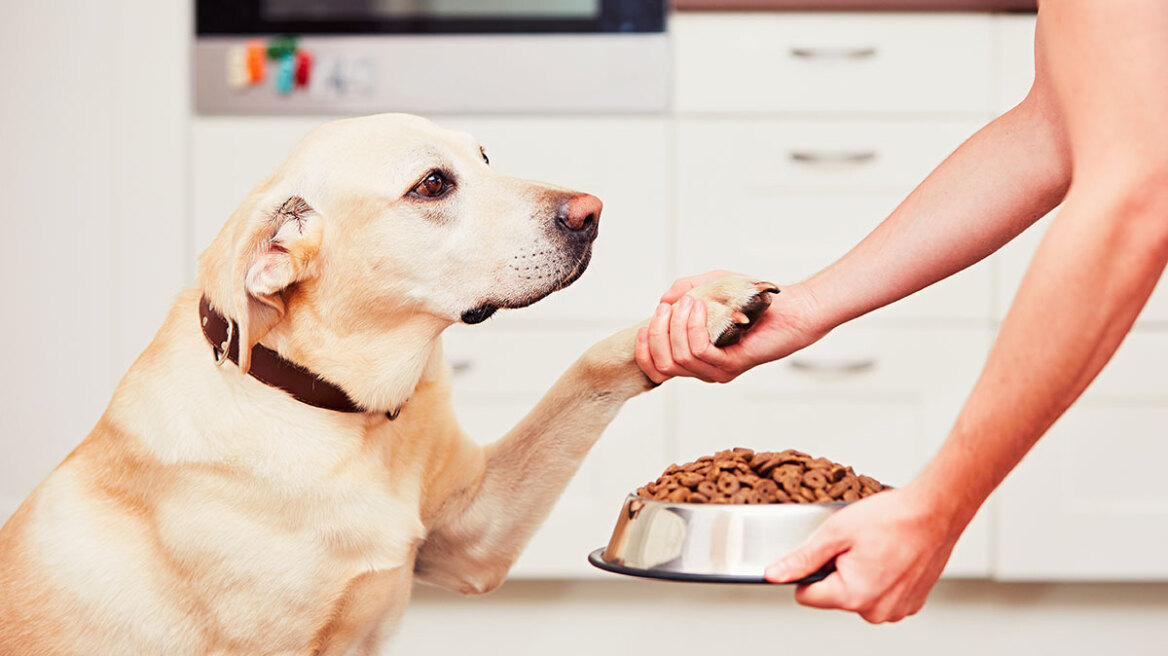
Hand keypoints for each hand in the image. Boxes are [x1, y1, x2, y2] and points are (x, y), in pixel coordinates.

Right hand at [635, 271, 826, 383]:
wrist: (789, 308)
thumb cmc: (752, 300)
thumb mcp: (710, 287)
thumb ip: (684, 290)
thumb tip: (663, 301)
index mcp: (695, 358)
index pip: (656, 369)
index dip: (643, 350)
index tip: (643, 326)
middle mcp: (704, 369)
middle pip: (662, 364)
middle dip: (657, 333)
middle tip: (667, 308)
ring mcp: (717, 370)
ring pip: (679, 358)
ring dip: (676, 325)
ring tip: (689, 302)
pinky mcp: (731, 364)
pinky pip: (699, 350)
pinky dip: (692, 326)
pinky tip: (699, 307)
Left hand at [763, 484, 965, 623]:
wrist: (936, 512)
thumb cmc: (891, 518)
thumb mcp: (835, 532)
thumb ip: (802, 558)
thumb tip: (774, 575)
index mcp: (853, 597)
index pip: (806, 596)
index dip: (808, 571)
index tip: (823, 552)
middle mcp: (876, 611)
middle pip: (834, 596)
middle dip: (837, 572)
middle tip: (855, 546)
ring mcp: (896, 610)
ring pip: (858, 595)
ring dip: (859, 575)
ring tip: (875, 549)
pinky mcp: (911, 604)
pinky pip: (881, 595)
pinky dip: (881, 578)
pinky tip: (890, 556)